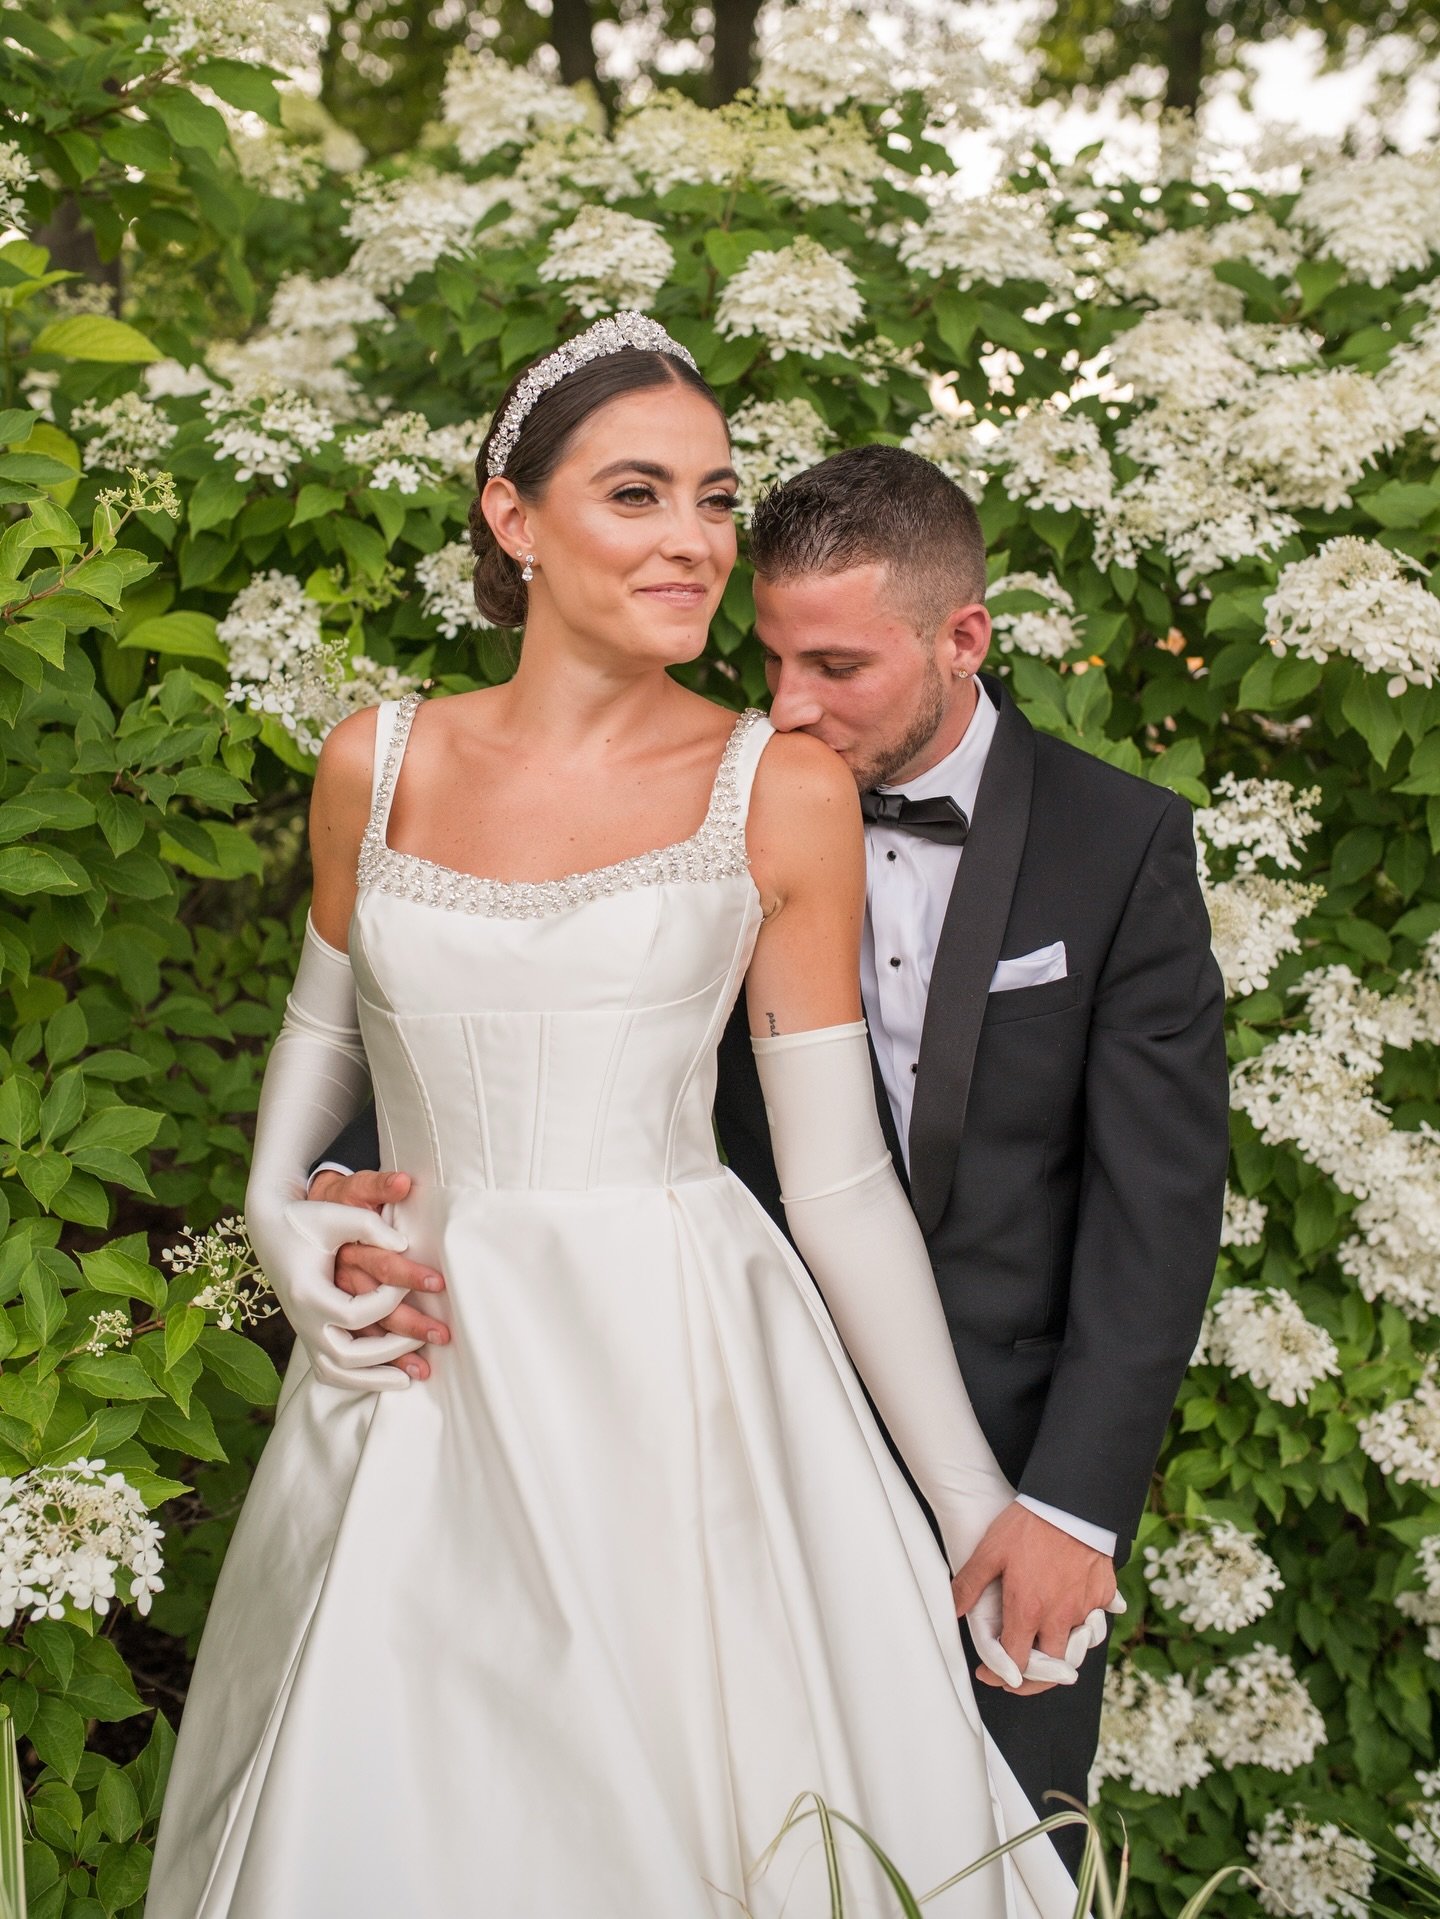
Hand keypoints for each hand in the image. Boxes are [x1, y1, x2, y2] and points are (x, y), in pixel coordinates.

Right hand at [307, 1169, 448, 1382]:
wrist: (269, 1228)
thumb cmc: (306, 1218)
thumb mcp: (335, 1214)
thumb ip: (369, 1224)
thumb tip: (404, 1243)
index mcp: (308, 1292)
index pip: (355, 1312)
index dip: (390, 1301)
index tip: (417, 1284)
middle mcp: (303, 1319)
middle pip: (347, 1354)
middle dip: (393, 1351)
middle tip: (431, 1337)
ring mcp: (303, 1330)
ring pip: (337, 1372)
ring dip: (376, 1378)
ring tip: (415, 1376)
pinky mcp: (307, 1333)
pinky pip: (329, 1371)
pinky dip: (358, 1380)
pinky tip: (387, 1379)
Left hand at [951, 1503, 1122, 1694]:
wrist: (1072, 1501)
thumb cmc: (1030, 1523)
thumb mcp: (990, 1550)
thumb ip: (970, 1583)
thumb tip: (954, 1609)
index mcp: (1028, 1610)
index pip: (1017, 1664)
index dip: (1001, 1677)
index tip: (992, 1675)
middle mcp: (1060, 1617)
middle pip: (1051, 1670)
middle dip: (1033, 1681)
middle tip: (1020, 1677)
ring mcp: (1086, 1608)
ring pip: (1076, 1650)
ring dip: (1060, 1658)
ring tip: (1044, 1652)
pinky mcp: (1105, 1595)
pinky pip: (1097, 1622)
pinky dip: (1085, 1628)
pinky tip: (1072, 1619)